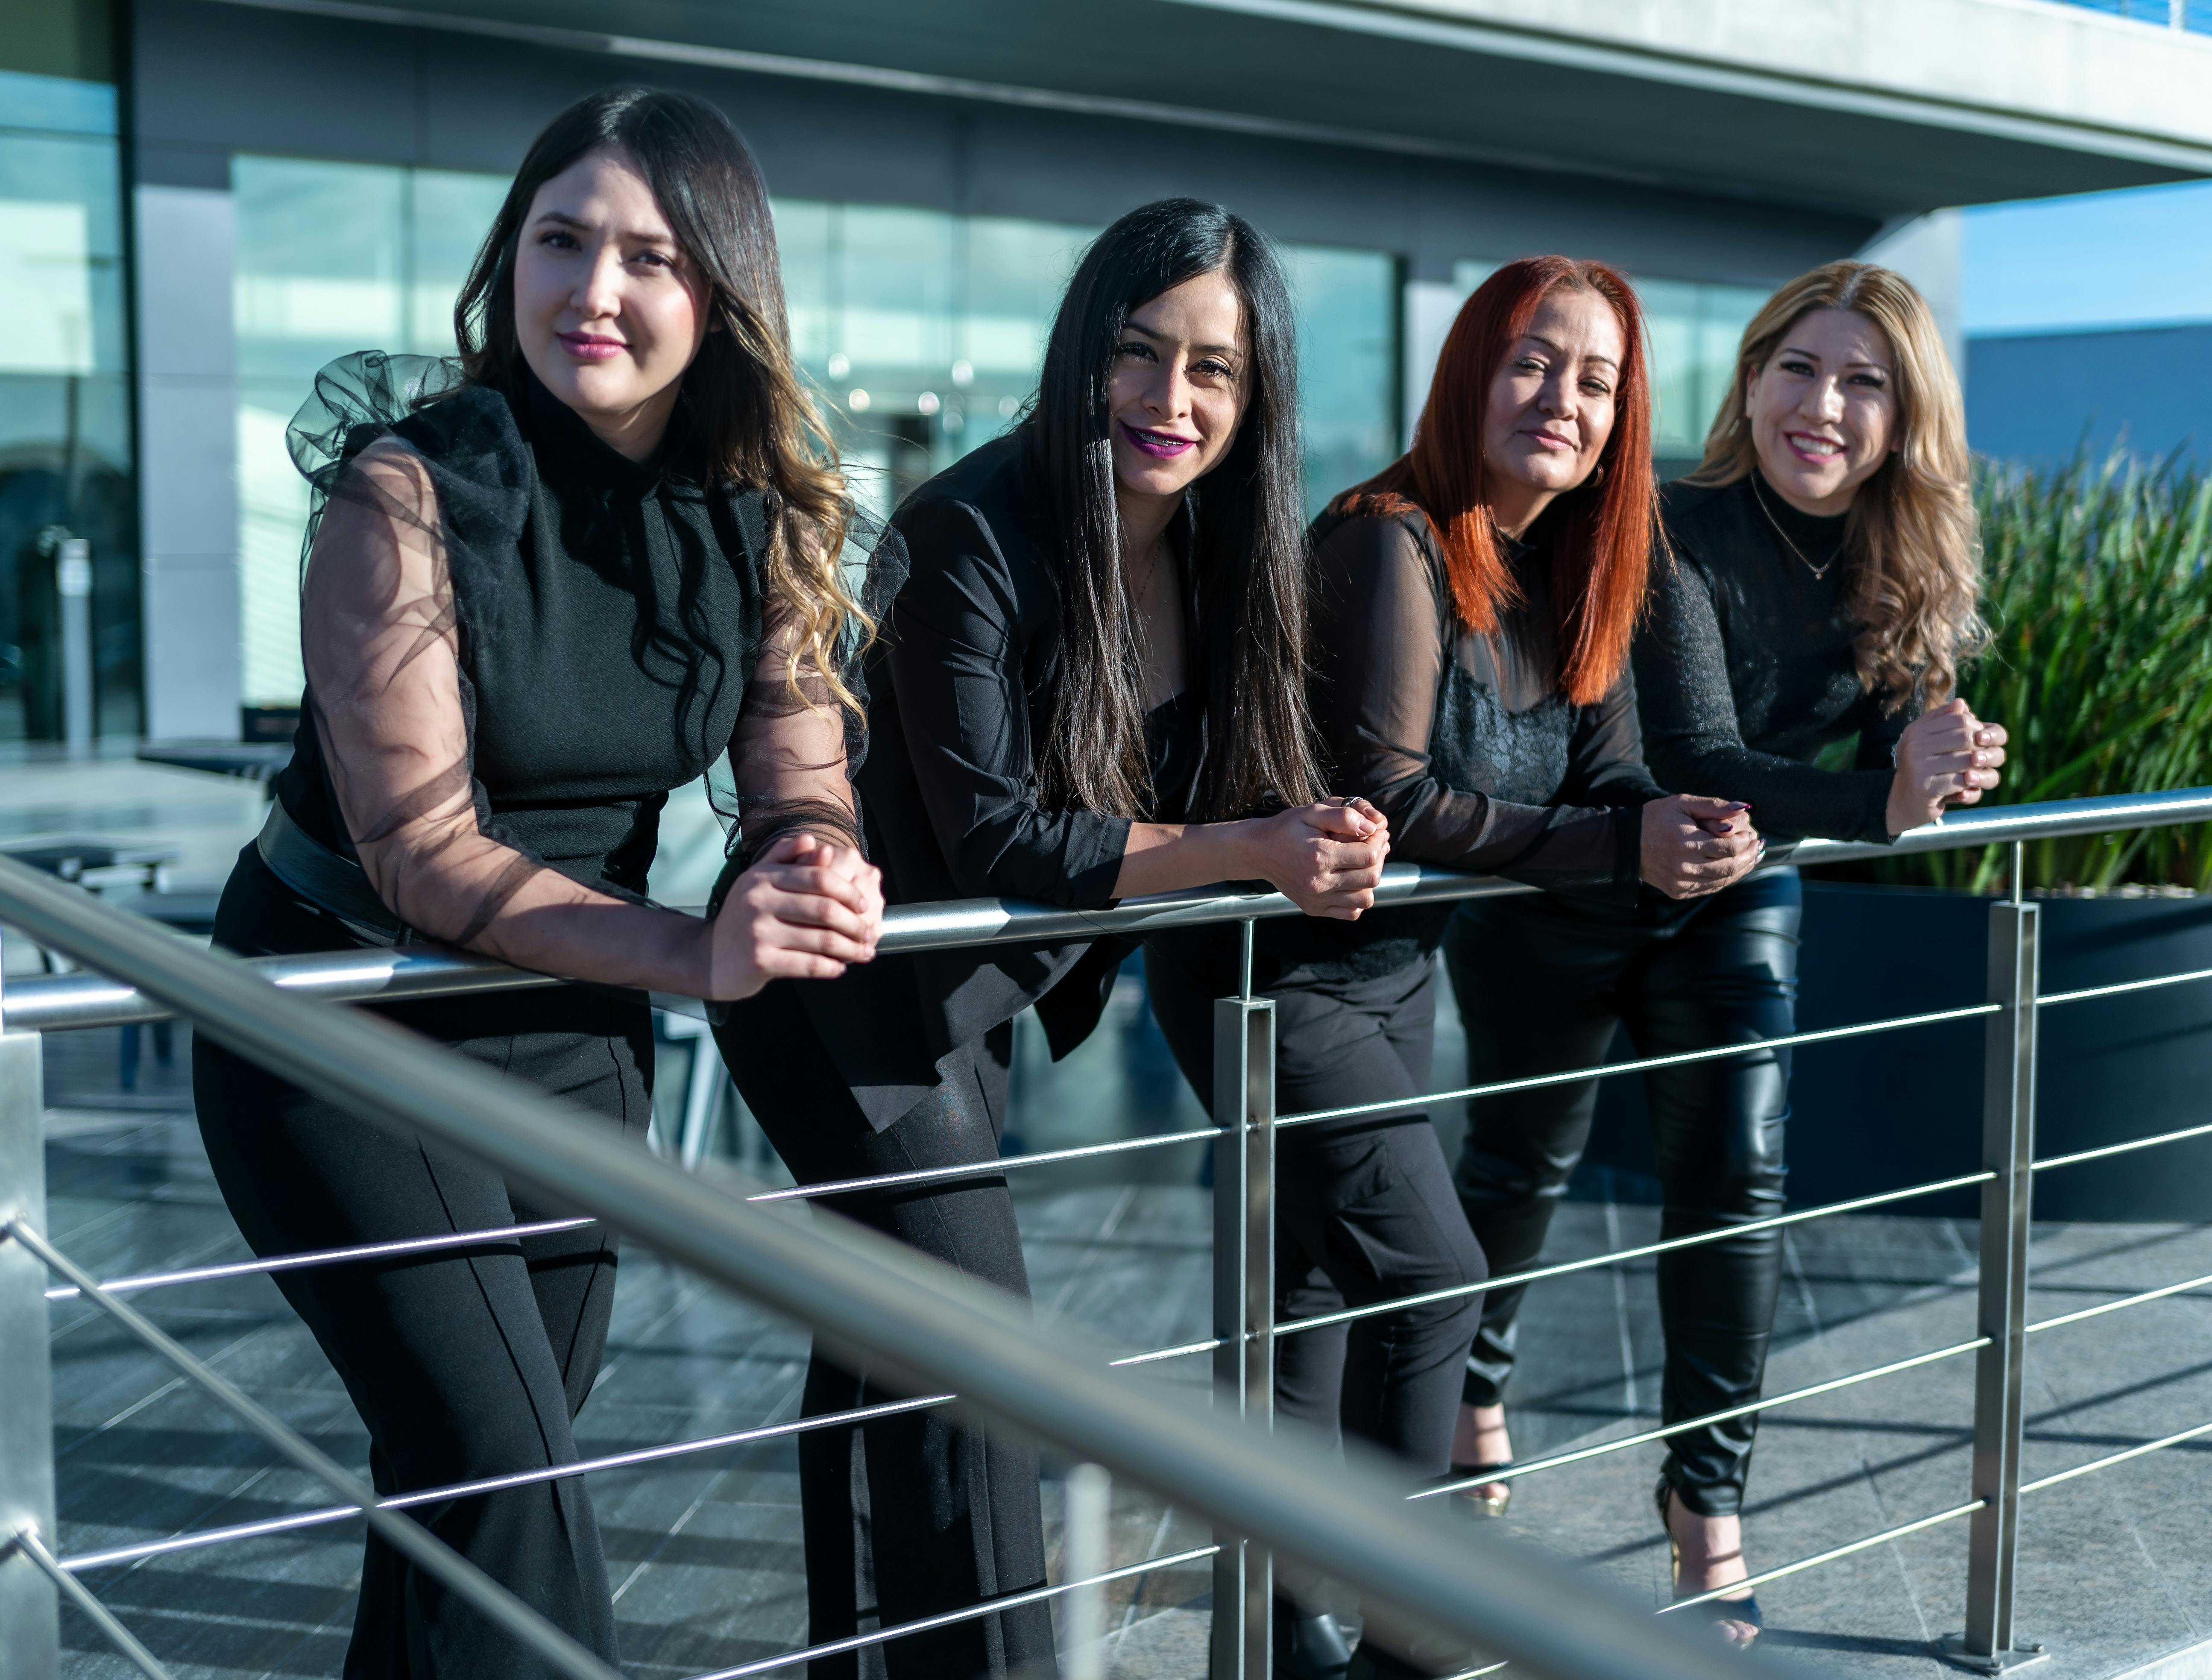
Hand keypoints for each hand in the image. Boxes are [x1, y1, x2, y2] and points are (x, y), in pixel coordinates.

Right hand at [706, 831, 883, 999]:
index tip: (863, 906)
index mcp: (763, 877)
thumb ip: (786, 858)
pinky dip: (831, 967)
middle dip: (855, 924)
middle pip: (825, 909)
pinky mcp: (760, 961)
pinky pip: (809, 964)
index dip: (848, 892)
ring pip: (822, 940)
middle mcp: (759, 900)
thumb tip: (817, 844)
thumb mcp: (758, 882)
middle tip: (869, 934)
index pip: (819, 877)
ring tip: (863, 953)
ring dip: (850, 949)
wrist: (707, 958)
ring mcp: (759, 932)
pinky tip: (839, 968)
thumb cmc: (742, 919)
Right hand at [1242, 798, 1390, 919]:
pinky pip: (1351, 912)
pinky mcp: (1314, 909)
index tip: (1376, 831)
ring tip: (1361, 863)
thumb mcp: (1311, 812)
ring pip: (1365, 898)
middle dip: (1378, 858)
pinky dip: (1357, 897)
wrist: (1258, 852)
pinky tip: (1350, 880)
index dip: (1379, 840)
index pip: (1368, 855)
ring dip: (1369, 879)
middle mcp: (1318, 883)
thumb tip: (1373, 826)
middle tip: (1372, 844)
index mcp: (1319, 857)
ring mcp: (1316, 900)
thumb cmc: (1286, 829)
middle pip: (1371, 877)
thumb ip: (1344, 815)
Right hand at [1640, 794, 1762, 899]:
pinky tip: (1732, 868)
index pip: (1730, 847)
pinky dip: (1725, 879)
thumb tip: (1744, 808)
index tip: (1752, 834)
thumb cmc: (1656, 818)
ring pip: (1723, 880)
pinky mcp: (1679, 891)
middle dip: (1749, 857)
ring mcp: (1682, 882)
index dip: (1746, 841)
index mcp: (1687, 843)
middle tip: (1757, 847)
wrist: (1625, 843)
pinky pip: (1710, 888)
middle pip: (1730, 867)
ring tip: (1750, 857)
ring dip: (1741, 869)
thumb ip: (1714, 805)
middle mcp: (1685, 866)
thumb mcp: (1682, 803)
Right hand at [1887, 698, 2006, 835]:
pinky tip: (1965, 790)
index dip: (1977, 728)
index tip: (1979, 741)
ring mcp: (1918, 765)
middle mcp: (1915, 744)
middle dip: (1981, 749)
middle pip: (1966, 737)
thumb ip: (1946, 720)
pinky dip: (1968, 787)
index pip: (1959, 718)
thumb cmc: (1925, 767)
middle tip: (1982, 760)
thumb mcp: (1932, 740)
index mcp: (1918, 729)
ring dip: (1979, 770)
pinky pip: (1960, 781)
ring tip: (1976, 775)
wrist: (1904, 801)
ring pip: (1968, 760)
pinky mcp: (1925, 787)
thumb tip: (1961, 704)